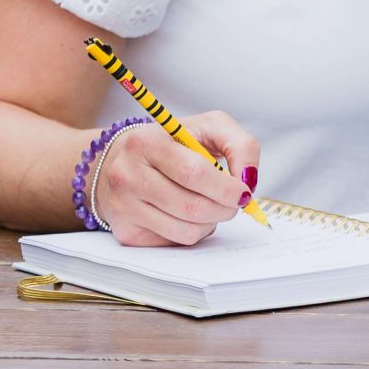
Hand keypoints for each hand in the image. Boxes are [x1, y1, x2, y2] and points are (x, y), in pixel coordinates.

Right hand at [91, 112, 261, 247]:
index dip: (226, 187)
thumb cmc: (171, 142)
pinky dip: (193, 231)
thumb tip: (248, 179)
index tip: (243, 191)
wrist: (120, 158)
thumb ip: (239, 145)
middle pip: (191, 206)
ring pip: (185, 230)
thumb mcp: (208, 127)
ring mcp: (123, 205)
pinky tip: (189, 214)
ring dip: (211, 222)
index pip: (194, 173)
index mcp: (147, 142)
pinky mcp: (125, 230)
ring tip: (211, 205)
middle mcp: (128, 174)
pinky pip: (174, 242)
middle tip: (233, 202)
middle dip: (224, 208)